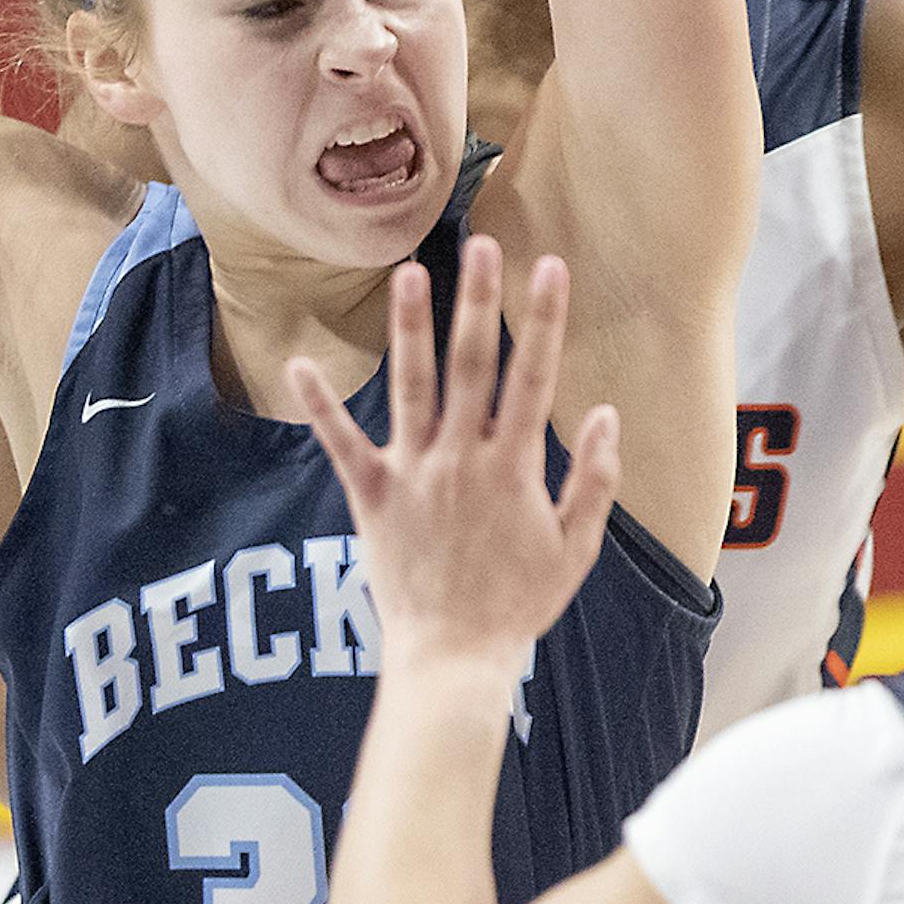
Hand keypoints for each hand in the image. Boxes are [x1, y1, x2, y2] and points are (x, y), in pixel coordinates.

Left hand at [289, 239, 618, 673]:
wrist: (454, 658)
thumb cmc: (519, 604)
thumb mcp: (576, 548)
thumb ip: (594, 479)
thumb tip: (604, 413)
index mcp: (515, 467)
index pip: (535, 376)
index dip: (544, 319)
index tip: (549, 266)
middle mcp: (463, 459)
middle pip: (474, 365)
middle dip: (480, 301)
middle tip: (482, 245)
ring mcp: (414, 474)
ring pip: (413, 388)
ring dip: (411, 329)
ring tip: (408, 272)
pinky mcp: (372, 497)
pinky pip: (342, 444)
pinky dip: (322, 406)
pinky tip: (300, 364)